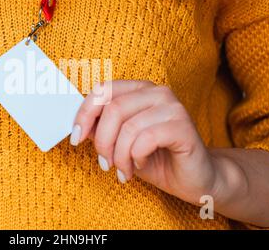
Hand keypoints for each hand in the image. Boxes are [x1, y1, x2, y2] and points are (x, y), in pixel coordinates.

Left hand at [71, 80, 218, 204]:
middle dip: (103, 142)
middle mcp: (157, 92)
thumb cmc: (155, 159)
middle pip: (113, 109)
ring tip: (123, 170)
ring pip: (128, 127)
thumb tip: (77, 125)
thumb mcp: (120, 143)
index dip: (84, 114)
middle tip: (105, 163)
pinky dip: (137, 156)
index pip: (103, 90)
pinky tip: (141, 163)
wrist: (193, 179)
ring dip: (119, 156)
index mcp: (139, 90)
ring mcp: (173, 107)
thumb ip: (102, 129)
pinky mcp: (183, 126)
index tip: (75, 137)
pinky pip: (146, 139)